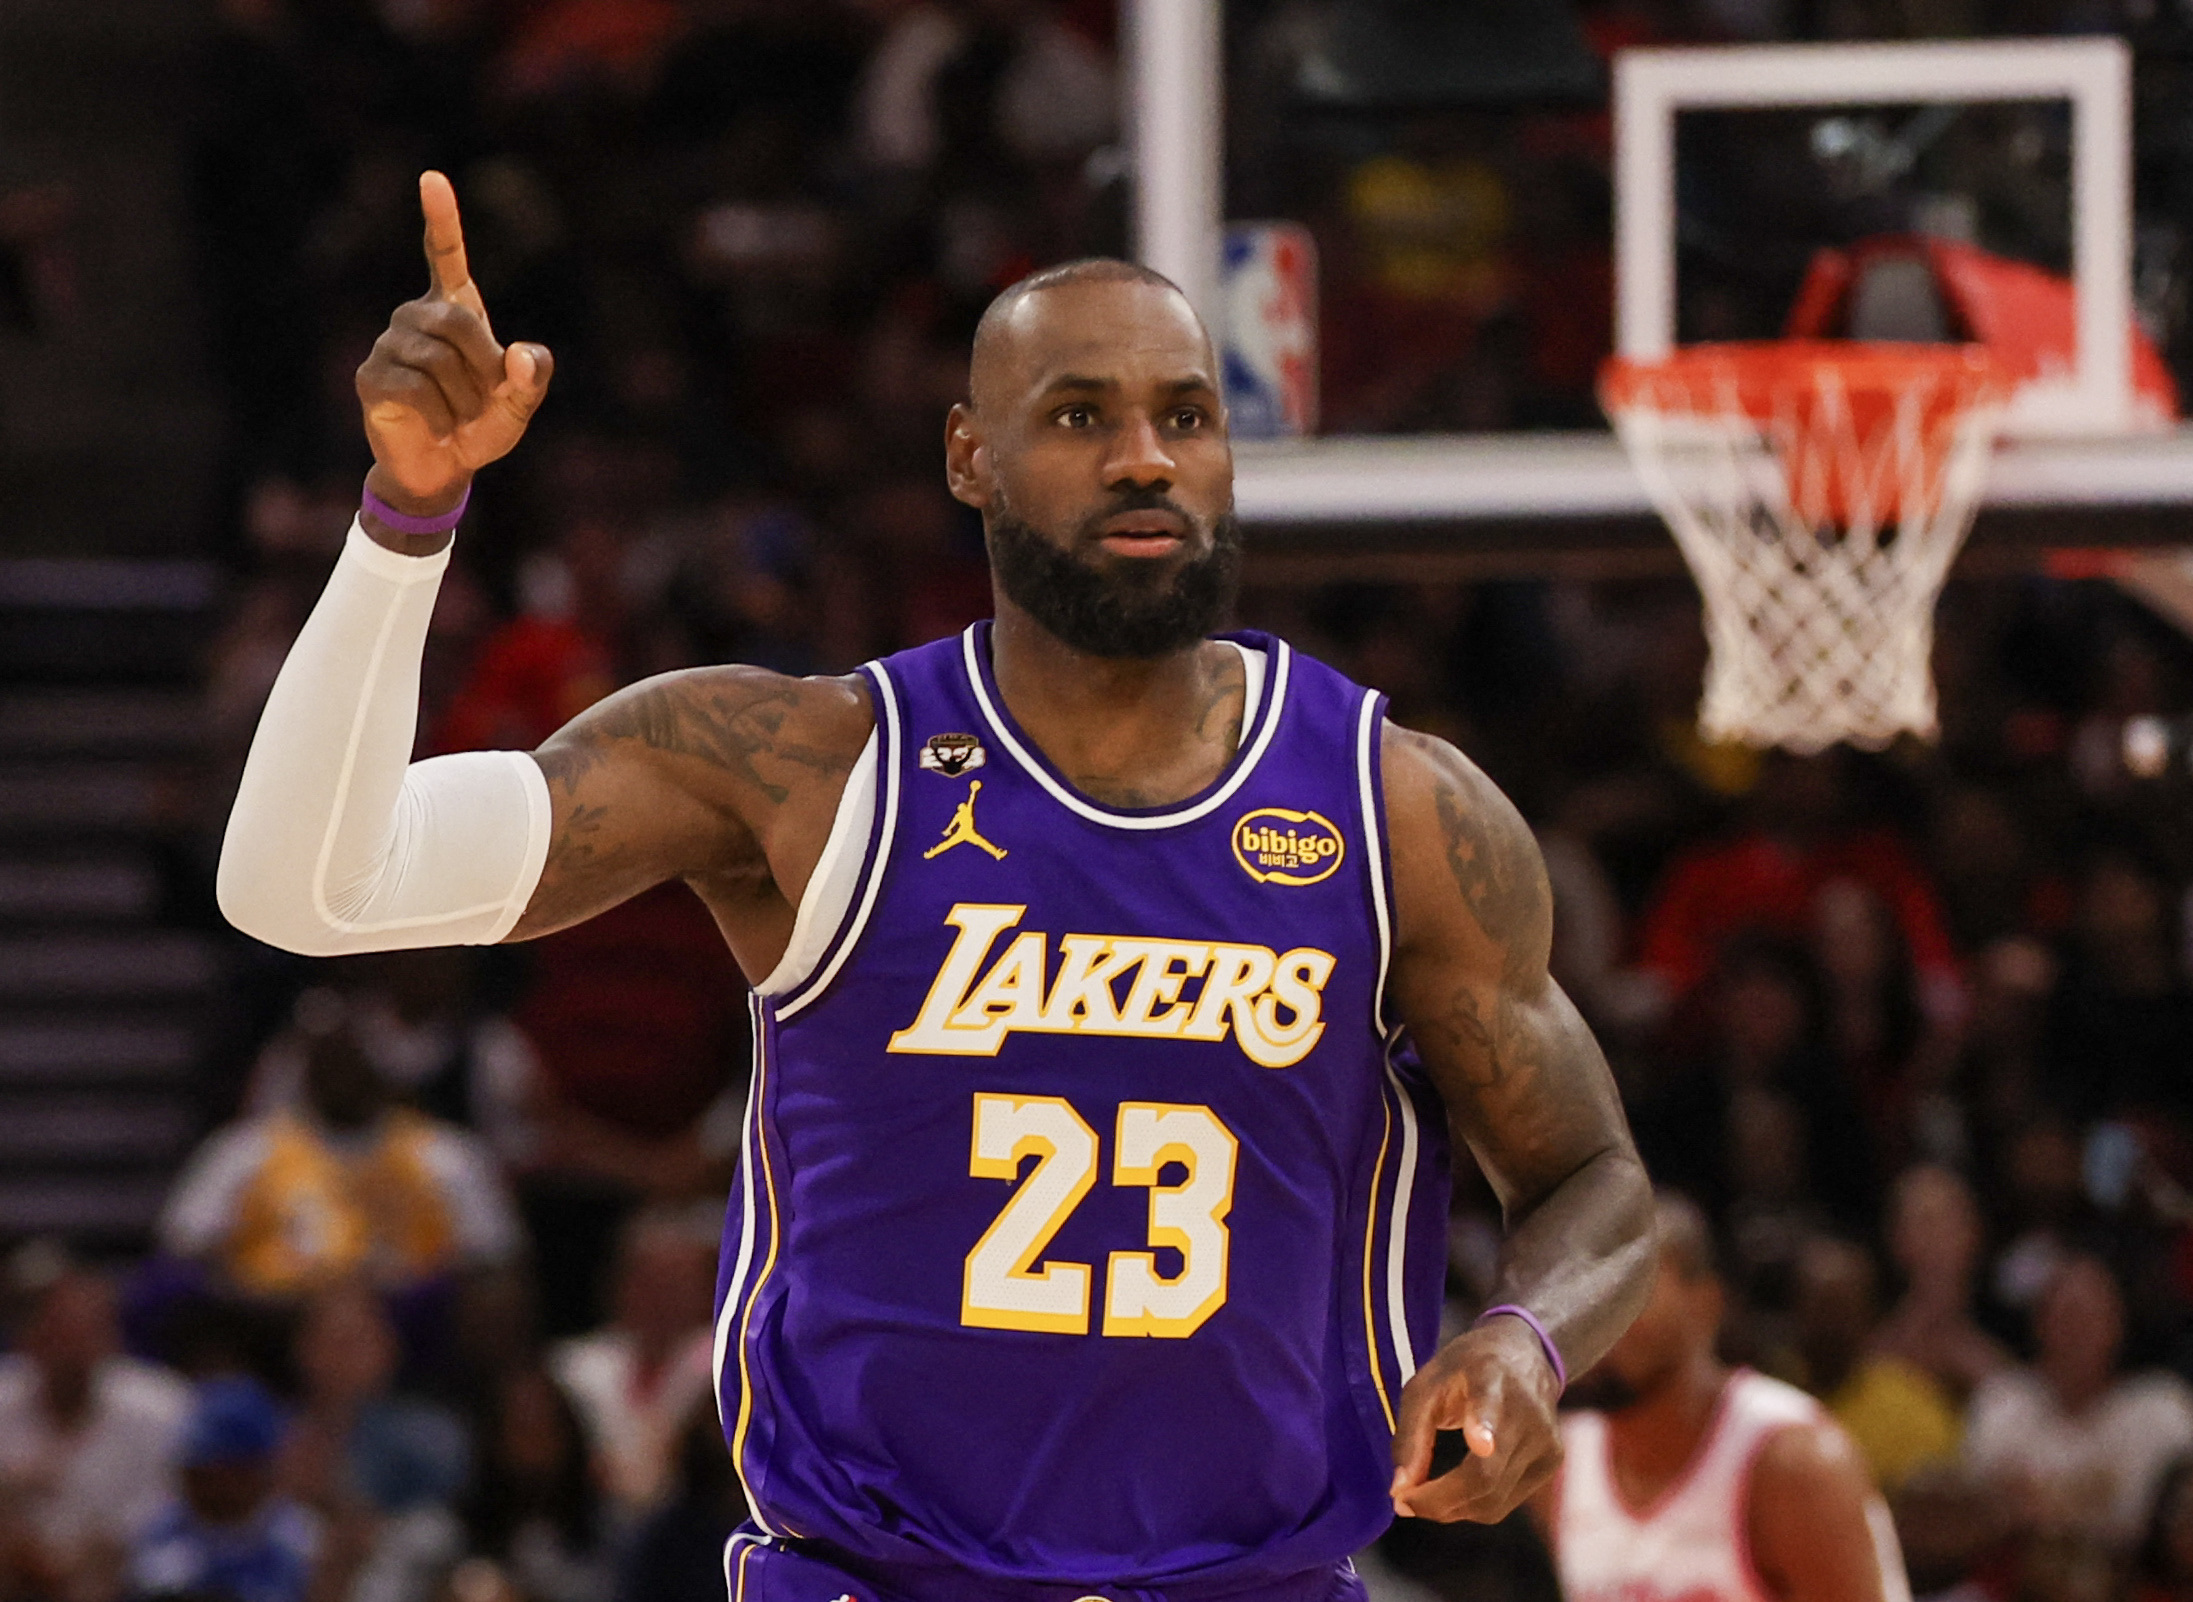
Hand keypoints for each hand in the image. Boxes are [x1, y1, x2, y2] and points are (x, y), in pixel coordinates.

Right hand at [355, 171, 552, 513]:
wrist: (441, 468)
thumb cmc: (480, 427)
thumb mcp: (519, 405)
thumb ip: (532, 378)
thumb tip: (520, 354)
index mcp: (454, 310)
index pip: (444, 255)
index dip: (440, 218)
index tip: (433, 178)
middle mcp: (415, 316)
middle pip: (460, 323)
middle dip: (484, 370)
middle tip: (483, 401)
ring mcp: (389, 343)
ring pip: (438, 361)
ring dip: (462, 400)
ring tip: (455, 416)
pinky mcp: (371, 376)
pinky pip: (416, 390)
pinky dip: (438, 416)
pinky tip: (432, 425)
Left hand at [1390, 1314, 1562, 1522]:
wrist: (1525, 1354)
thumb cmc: (1464, 1370)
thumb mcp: (1426, 1385)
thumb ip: (1411, 1436)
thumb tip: (1399, 1492)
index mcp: (1491, 1376)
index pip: (1490, 1404)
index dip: (1484, 1425)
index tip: (1480, 1444)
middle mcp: (1527, 1410)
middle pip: (1484, 1474)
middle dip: (1439, 1500)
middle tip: (1403, 1502)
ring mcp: (1546, 1439)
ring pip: (1493, 1500)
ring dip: (1450, 1510)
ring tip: (1420, 1498)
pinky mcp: (1553, 1461)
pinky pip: (1504, 1503)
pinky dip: (1471, 1507)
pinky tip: (1453, 1493)